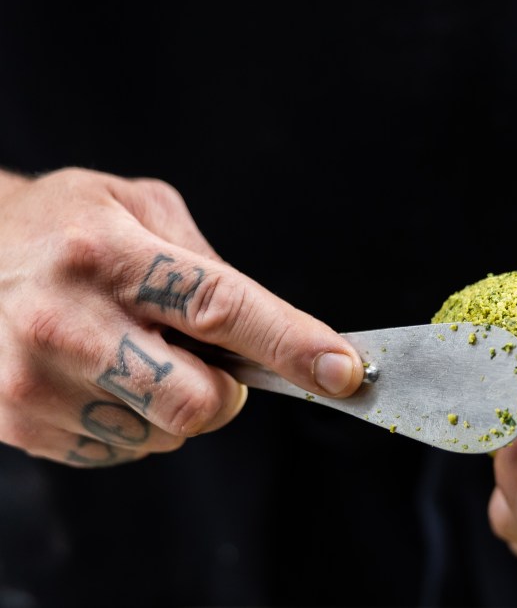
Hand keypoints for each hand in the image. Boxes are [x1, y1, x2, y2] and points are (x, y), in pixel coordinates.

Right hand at [0, 167, 361, 465]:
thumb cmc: (58, 225)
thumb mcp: (136, 206)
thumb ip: (206, 262)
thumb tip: (271, 327)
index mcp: (109, 253)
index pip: (222, 308)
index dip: (293, 345)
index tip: (343, 372)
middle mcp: (68, 319)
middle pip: (199, 401)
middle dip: (228, 392)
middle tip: (207, 360)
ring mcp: (36, 380)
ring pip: (163, 435)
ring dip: (175, 405)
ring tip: (133, 353)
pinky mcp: (19, 422)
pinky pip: (120, 451)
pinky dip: (132, 423)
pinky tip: (99, 376)